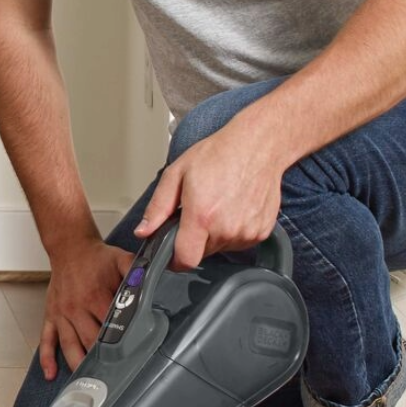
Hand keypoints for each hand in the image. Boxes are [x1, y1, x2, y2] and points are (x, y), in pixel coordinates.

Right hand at [39, 241, 133, 378]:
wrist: (69, 247)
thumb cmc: (97, 257)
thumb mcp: (121, 259)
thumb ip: (137, 270)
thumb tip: (152, 280)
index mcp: (95, 296)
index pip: (110, 326)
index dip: (120, 344)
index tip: (128, 361)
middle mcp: (76, 308)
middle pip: (90, 341)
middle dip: (100, 360)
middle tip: (111, 380)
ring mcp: (62, 314)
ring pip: (69, 345)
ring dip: (77, 364)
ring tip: (85, 384)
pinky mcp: (51, 316)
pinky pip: (46, 340)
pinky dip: (47, 358)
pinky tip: (50, 373)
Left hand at [134, 125, 285, 269]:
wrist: (258, 145)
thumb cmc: (219, 154)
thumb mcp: (177, 174)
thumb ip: (158, 207)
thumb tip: (143, 231)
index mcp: (202, 216)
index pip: (185, 260)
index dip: (175, 260)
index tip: (173, 252)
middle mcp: (226, 229)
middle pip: (202, 252)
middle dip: (195, 238)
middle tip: (199, 211)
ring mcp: (247, 232)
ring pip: (221, 247)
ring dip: (215, 234)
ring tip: (219, 205)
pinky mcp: (261, 232)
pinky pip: (240, 242)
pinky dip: (234, 230)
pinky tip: (234, 207)